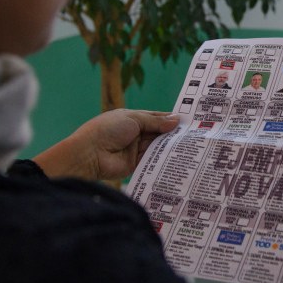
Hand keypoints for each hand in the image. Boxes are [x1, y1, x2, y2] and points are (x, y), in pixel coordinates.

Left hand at [33, 109, 179, 180]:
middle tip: (193, 134)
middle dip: (172, 133)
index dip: (169, 119)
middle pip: (158, 133)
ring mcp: (135, 150)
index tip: (187, 121)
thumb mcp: (133, 119)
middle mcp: (135, 134)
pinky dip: (163, 158)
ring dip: (169, 145)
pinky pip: (152, 160)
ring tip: (190, 145)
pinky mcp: (136, 164)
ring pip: (157, 146)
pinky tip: (178, 157)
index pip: (155, 118)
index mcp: (132, 119)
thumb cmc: (107, 130)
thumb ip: (155, 122)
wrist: (90, 154)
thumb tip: (176, 121)